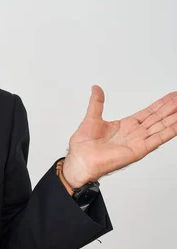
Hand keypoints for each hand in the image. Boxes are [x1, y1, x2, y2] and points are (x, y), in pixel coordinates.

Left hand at [62, 85, 176, 187]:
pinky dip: (170, 131)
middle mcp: (134, 133)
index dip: (161, 104)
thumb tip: (95, 88)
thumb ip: (97, 102)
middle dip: (171, 108)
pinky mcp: (139, 150)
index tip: (172, 96)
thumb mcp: (92, 117)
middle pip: (158, 118)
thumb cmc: (84, 145)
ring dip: (174, 118)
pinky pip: (158, 139)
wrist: (80, 160)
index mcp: (126, 125)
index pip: (148, 112)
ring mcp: (138, 141)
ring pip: (162, 126)